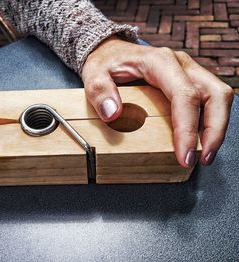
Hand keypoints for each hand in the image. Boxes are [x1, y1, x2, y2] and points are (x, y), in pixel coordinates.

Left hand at [81, 36, 233, 167]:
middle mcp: (180, 65)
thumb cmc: (105, 63)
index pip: (184, 95)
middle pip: (214, 94)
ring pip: (218, 96)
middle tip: (203, 158)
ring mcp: (188, 72)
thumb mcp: (94, 74)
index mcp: (159, 62)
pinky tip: (199, 140)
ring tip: (204, 154)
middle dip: (214, 130)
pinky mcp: (189, 81)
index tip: (184, 155)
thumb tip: (114, 114)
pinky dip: (210, 121)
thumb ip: (100, 92)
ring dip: (216, 127)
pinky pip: (209, 100)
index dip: (187, 128)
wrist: (110, 51)